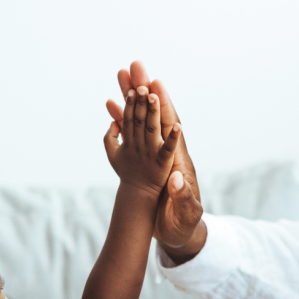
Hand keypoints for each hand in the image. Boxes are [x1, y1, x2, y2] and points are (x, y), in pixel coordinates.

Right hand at [106, 61, 204, 255]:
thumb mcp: (185, 213)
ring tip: (120, 75)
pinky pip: (132, 135)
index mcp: (178, 162)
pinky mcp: (145, 162)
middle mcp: (166, 152)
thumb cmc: (184, 225)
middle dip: (145, 90)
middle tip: (134, 65)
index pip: (171, 127)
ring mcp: (154, 155)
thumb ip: (182, 197)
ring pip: (141, 119)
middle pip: (155, 115)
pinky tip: (112, 105)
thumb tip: (175, 179)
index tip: (155, 85)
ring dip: (131, 97)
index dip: (164, 106)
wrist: (178, 233)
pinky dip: (122, 119)